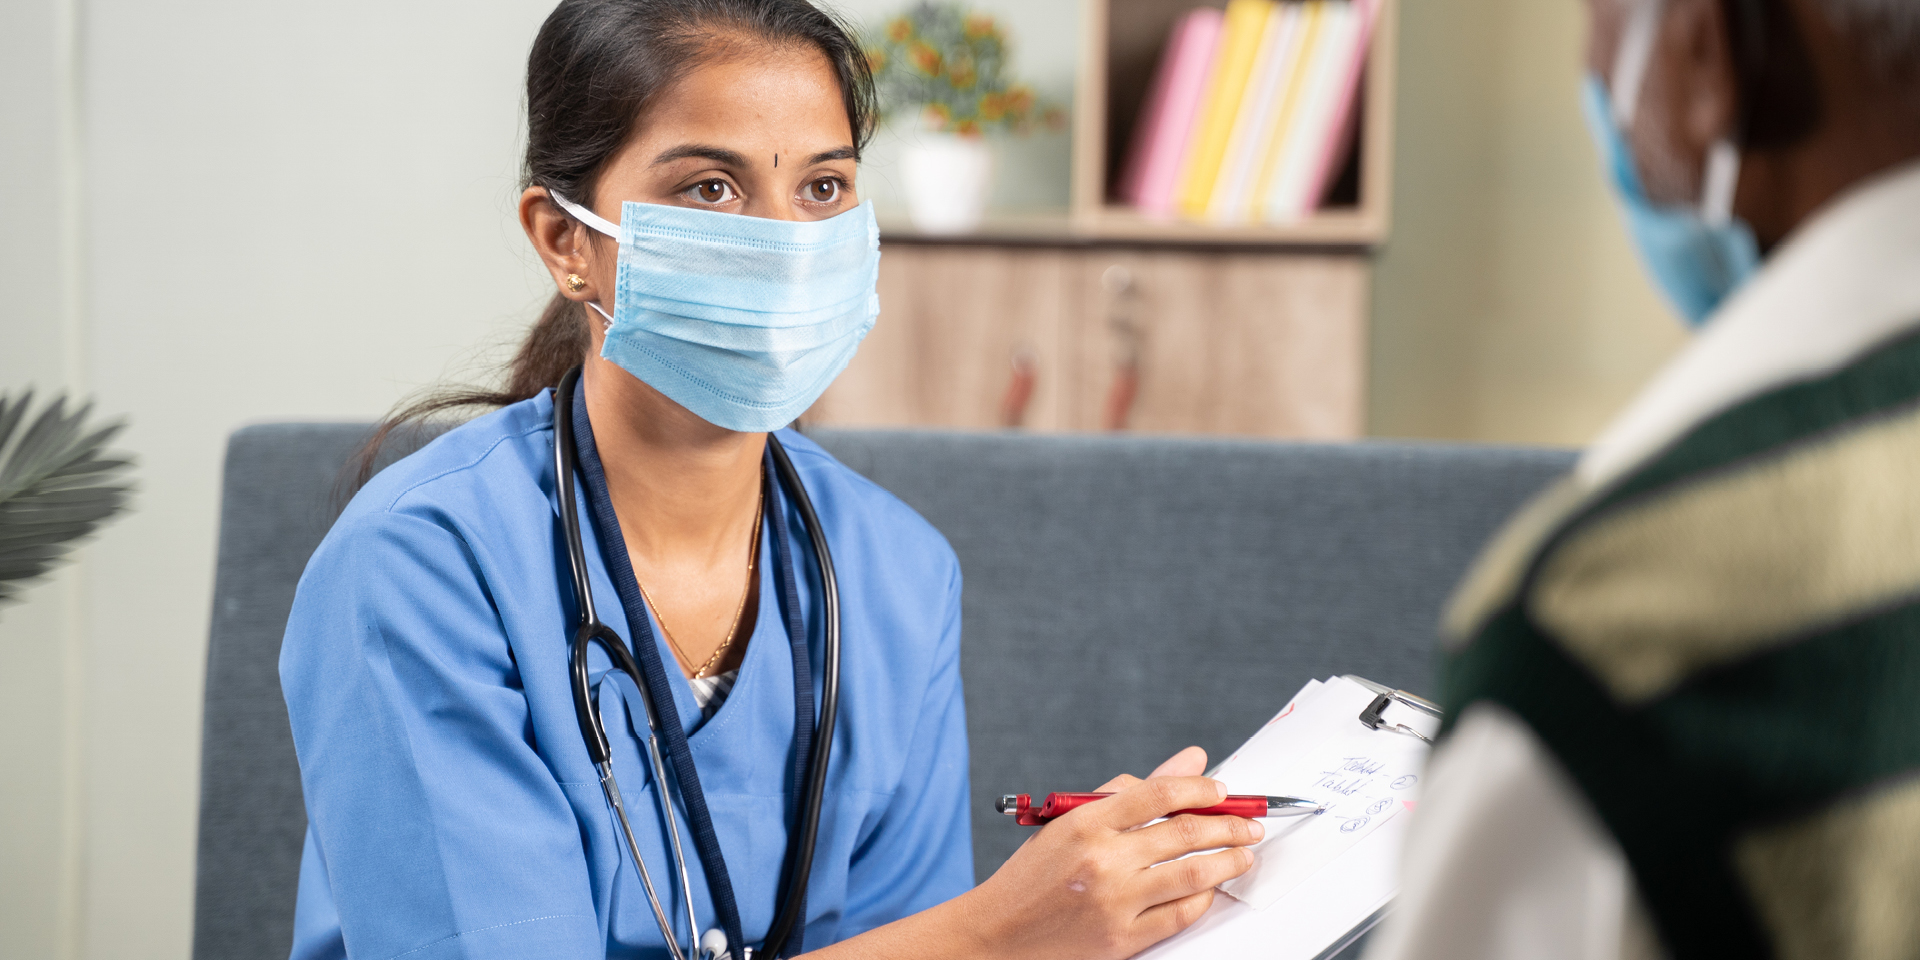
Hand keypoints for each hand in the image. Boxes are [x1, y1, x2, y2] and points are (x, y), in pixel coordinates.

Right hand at [957, 747, 1260, 959]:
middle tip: (1249, 824)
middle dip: (1229, 826)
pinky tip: (1211, 888)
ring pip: (1192, 875)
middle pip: (1184, 834)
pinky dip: (1204, 898)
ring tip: (1244, 854)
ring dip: (1229, 861)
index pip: (1159, 793)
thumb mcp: (1070, 821)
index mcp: (1086, 822)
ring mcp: (1114, 902)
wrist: (998, 934)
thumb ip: (1130, 791)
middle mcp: (1102, 860)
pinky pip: (1180, 914)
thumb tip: (1191, 762)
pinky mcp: (1122, 938)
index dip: (1200, 790)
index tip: (1222, 792)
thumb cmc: (1034, 874)